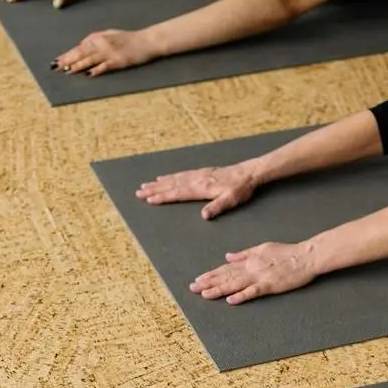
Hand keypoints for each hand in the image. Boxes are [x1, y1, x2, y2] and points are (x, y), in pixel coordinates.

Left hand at [51, 29, 158, 76]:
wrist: (146, 41)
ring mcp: (110, 53)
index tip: (58, 59)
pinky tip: (87, 75)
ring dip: (77, 66)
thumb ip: (97, 40)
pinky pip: (104, 66)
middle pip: (81, 53)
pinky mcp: (118, 61)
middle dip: (67, 60)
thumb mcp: (110, 34)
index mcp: (99, 37)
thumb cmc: (129, 38)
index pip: (79, 47)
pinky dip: (95, 70)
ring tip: (66, 72)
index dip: (68, 54)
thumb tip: (83, 46)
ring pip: (89, 60)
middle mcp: (102, 43)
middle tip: (56, 67)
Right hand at [135, 164, 257, 218]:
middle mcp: (196, 180)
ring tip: (146, 185)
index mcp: (201, 188)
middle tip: (139, 192)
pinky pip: (181, 173)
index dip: (163, 197)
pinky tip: (164, 177)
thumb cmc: (240, 188)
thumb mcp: (231, 200)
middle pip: (171, 185)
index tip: (149, 199)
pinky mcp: (202, 172)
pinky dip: (170, 176)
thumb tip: (204, 216)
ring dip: (159, 183)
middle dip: (154, 189)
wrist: (248, 172)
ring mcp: (198, 175)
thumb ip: (216, 207)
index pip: (178, 193)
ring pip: (174, 179)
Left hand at [189, 242, 315, 304]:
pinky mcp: (270, 285)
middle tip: (193, 288)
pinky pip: (253, 292)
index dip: (211, 274)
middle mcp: (251, 268)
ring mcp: (260, 277)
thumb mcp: (262, 247)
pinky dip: (241, 296)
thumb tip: (228, 257)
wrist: (305, 257)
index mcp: (249, 260)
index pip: (226, 268)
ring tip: (205, 295)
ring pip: (235, 284)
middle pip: (226, 277)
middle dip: (209, 283)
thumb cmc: (286, 251)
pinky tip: (230, 301)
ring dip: (219, 290)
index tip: (198, 279)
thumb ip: (244, 254)